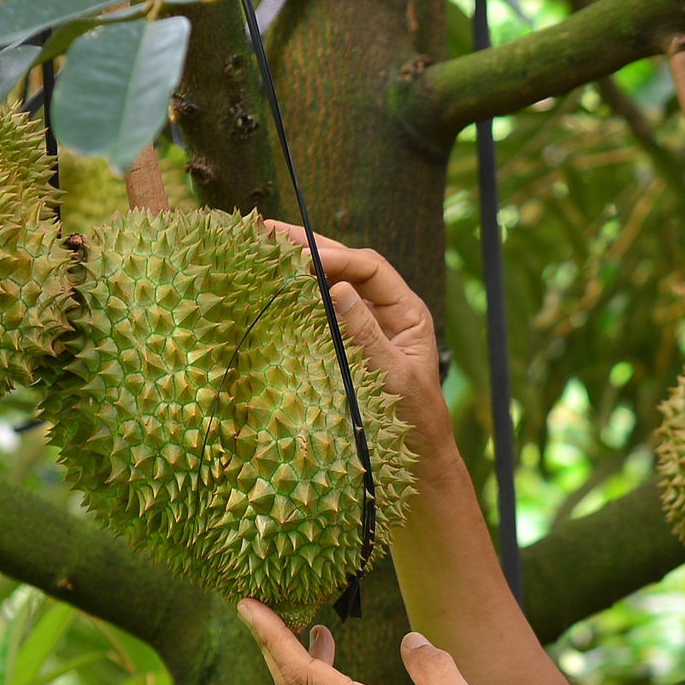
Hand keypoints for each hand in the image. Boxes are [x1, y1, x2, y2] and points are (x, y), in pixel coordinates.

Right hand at [259, 223, 442, 421]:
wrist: (420, 453)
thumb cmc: (414, 417)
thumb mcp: (392, 374)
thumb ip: (366, 333)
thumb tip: (336, 289)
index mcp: (408, 311)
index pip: (371, 268)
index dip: (338, 258)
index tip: (304, 259)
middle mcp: (389, 309)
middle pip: (349, 265)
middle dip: (311, 246)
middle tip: (267, 231)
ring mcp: (369, 322)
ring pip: (334, 282)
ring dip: (302, 264)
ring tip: (264, 245)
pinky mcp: (350, 340)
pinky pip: (325, 309)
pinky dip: (301, 294)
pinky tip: (275, 283)